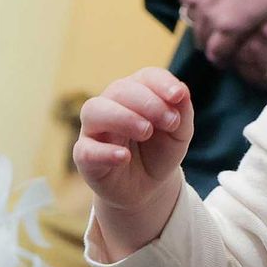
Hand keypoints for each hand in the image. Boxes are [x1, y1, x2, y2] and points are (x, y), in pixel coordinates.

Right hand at [75, 67, 192, 257]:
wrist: (147, 189)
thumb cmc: (159, 153)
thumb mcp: (178, 135)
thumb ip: (182, 112)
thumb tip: (181, 92)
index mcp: (136, 93)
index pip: (145, 77)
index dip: (161, 83)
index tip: (178, 96)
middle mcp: (111, 105)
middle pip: (120, 89)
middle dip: (147, 103)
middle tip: (169, 122)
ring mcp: (94, 130)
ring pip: (94, 110)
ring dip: (122, 117)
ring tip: (146, 131)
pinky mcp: (85, 156)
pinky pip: (86, 150)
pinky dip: (105, 152)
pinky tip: (125, 156)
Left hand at [172, 0, 266, 66]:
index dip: (197, 5)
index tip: (206, 10)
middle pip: (193, 20)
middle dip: (202, 26)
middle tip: (213, 32)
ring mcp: (212, 14)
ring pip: (203, 38)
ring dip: (209, 44)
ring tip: (217, 49)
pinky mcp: (231, 28)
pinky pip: (218, 51)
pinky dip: (219, 58)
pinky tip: (224, 61)